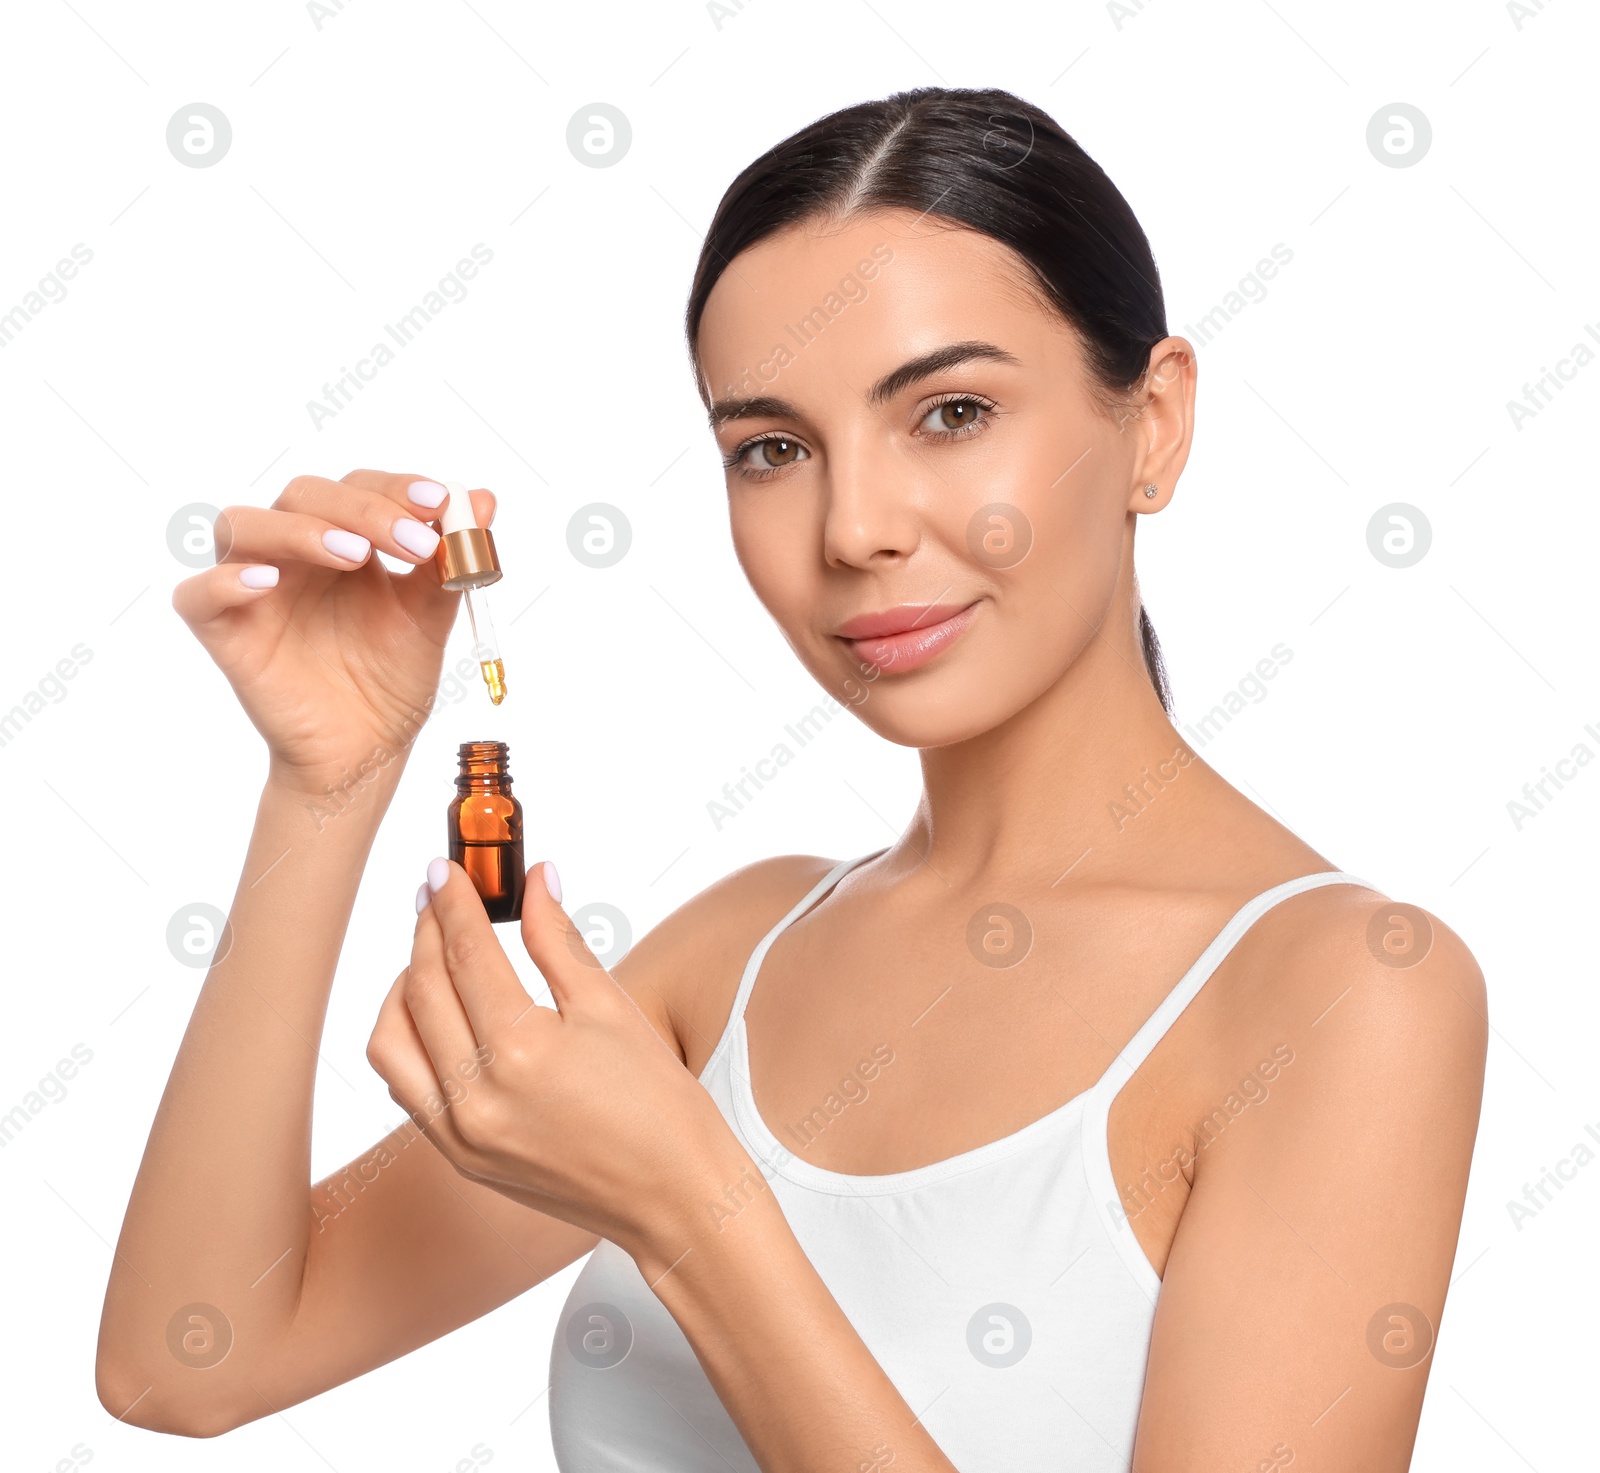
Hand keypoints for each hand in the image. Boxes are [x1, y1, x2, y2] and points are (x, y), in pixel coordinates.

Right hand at [171, 471, 496, 788]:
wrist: (367, 751)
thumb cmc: (389, 681)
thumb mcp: (429, 618)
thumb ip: (450, 562)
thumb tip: (486, 500)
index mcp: (342, 541)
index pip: (359, 487)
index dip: (395, 487)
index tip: (440, 503)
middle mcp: (293, 554)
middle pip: (304, 495)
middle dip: (363, 510)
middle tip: (413, 543)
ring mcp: (253, 590)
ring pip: (243, 526)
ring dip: (300, 531)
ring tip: (353, 556)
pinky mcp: (224, 632)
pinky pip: (198, 595)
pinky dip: (226, 582)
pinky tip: (268, 583)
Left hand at [366, 858, 739, 1257]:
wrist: (674, 1198)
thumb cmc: (660, 1103)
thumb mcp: (611, 1007)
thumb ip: (559, 938)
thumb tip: (535, 878)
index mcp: (522, 1050)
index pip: (465, 953)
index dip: (454, 901)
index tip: (447, 868)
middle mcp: (477, 1096)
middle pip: (422, 987)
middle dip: (425, 930)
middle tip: (440, 895)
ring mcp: (460, 1135)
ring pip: (392, 1041)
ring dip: (402, 987)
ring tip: (432, 955)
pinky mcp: (459, 1159)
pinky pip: (406, 1087)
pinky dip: (409, 1040)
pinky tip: (439, 1015)